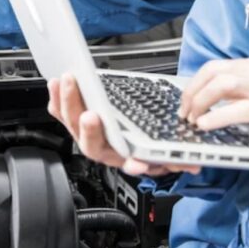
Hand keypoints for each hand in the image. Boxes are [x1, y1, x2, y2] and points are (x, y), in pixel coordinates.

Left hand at [47, 74, 199, 176]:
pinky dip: (57, 97)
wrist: (127, 137)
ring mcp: (85, 133)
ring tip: (68, 83)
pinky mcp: (74, 118)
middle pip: (90, 142)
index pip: (124, 162)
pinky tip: (56, 83)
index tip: (135, 161)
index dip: (129, 162)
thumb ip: (174, 158)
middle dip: (90, 128)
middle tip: (91, 114)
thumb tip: (192, 164)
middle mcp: (101, 147)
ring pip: (72, 122)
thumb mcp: (162, 152)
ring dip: (68, 103)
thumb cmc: (142, 143)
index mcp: (122, 156)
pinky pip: (60, 110)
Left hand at [180, 57, 248, 150]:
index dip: (197, 82)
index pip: (220, 66)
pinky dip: (216, 117)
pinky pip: (238, 110)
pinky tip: (205, 126)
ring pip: (222, 85)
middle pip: (214, 72)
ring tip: (191, 119)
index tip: (188, 98)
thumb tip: (234, 99)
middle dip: (191, 91)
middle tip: (183, 111)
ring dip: (199, 102)